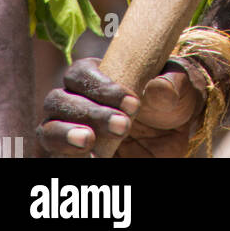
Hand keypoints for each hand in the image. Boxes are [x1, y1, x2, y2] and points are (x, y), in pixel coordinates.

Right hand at [38, 56, 208, 158]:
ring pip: (48, 128)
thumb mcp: (181, 92)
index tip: (132, 103)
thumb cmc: (170, 108)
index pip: (81, 72)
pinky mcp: (68, 157)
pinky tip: (91, 158)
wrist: (171, 144)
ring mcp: (67, 130)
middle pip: (59, 99)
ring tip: (90, 141)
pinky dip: (67, 156)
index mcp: (97, 75)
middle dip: (90, 111)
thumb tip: (158, 87)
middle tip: (123, 125)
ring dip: (66, 133)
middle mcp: (75, 100)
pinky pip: (53, 156)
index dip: (101, 86)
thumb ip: (173, 84)